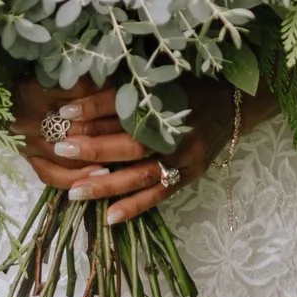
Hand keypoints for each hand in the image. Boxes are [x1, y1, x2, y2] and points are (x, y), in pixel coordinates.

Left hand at [14, 76, 247, 225]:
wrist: (235, 101)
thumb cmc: (190, 86)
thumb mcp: (161, 79)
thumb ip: (128, 89)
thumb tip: (81, 96)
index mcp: (168, 100)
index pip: (125, 104)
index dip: (93, 107)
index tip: (63, 112)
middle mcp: (178, 129)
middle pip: (132, 142)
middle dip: (94, 148)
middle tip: (61, 150)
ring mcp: (187, 156)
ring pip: (142, 174)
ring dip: (107, 184)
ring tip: (74, 192)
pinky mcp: (192, 174)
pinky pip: (161, 193)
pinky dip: (135, 206)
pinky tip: (109, 217)